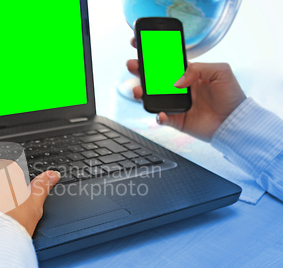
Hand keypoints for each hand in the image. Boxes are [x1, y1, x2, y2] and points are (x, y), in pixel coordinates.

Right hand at [127, 38, 246, 141]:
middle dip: (140, 71)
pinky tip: (160, 113)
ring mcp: (175, 104)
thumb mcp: (220, 71)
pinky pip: (161, 118)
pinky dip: (158, 116)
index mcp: (187, 74)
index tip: (141, 47)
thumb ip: (198, 68)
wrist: (235, 120)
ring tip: (138, 90)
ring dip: (142, 93)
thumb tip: (177, 80)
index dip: (153, 55)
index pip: (166, 62)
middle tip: (132, 65)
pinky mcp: (176, 120)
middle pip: (153, 78)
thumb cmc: (231, 95)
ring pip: (152, 97)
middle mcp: (178, 88)